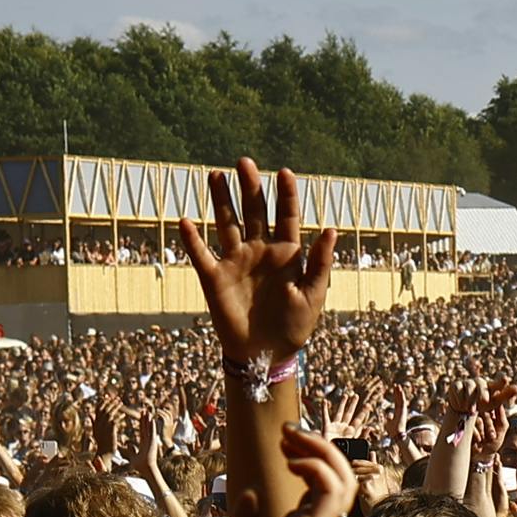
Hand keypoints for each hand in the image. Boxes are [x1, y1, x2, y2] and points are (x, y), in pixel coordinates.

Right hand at [177, 161, 336, 361]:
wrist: (266, 354)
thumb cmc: (294, 326)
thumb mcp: (313, 295)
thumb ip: (320, 263)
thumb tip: (331, 230)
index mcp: (286, 253)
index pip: (286, 216)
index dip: (286, 195)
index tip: (284, 172)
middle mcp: (259, 251)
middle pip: (253, 211)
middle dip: (250, 187)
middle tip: (244, 162)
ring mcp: (236, 262)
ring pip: (226, 224)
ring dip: (220, 200)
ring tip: (215, 175)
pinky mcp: (215, 279)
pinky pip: (201, 255)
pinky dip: (192, 240)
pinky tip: (185, 221)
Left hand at [206, 427, 356, 516]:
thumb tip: (248, 496)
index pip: (320, 487)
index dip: (307, 458)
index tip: (283, 443)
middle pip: (336, 476)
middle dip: (316, 446)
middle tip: (289, 431)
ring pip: (343, 477)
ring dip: (321, 450)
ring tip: (294, 437)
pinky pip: (334, 487)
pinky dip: (318, 466)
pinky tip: (293, 461)